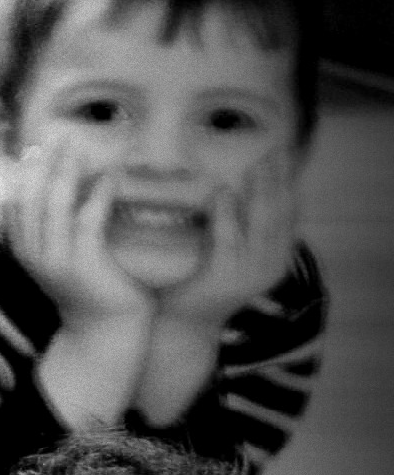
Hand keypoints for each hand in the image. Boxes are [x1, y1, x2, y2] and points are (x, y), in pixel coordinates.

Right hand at [0, 139, 154, 333]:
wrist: (104, 329)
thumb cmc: (88, 289)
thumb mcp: (61, 257)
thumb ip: (56, 229)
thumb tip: (64, 189)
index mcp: (23, 250)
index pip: (12, 204)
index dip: (19, 174)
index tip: (32, 148)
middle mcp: (33, 253)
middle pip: (31, 197)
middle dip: (43, 164)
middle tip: (59, 136)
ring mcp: (56, 258)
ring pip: (54, 205)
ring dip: (67, 172)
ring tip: (79, 147)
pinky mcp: (83, 262)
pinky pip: (87, 220)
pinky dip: (98, 194)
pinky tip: (110, 176)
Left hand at [159, 145, 303, 336]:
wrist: (185, 323)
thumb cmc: (203, 285)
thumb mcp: (231, 254)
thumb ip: (241, 230)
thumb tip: (240, 192)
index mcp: (276, 259)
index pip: (289, 216)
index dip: (288, 185)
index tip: (284, 158)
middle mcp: (271, 265)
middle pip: (280, 214)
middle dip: (279, 180)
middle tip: (275, 150)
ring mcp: (251, 272)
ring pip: (261, 223)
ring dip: (259, 190)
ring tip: (257, 163)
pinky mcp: (225, 275)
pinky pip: (229, 238)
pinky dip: (227, 213)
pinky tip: (224, 192)